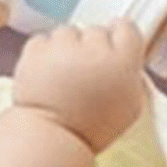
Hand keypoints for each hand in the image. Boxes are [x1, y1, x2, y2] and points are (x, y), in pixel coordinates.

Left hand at [11, 21, 145, 151]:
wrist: (51, 139)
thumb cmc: (93, 129)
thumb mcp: (130, 107)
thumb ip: (130, 75)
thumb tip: (124, 57)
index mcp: (123, 62)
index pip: (126, 28)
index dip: (119, 37)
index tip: (113, 47)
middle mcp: (94, 48)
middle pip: (96, 31)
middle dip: (91, 47)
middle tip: (85, 72)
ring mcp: (62, 47)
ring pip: (67, 32)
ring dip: (66, 48)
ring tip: (62, 75)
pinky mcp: (36, 50)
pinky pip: (42, 40)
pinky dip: (43, 53)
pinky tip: (45, 74)